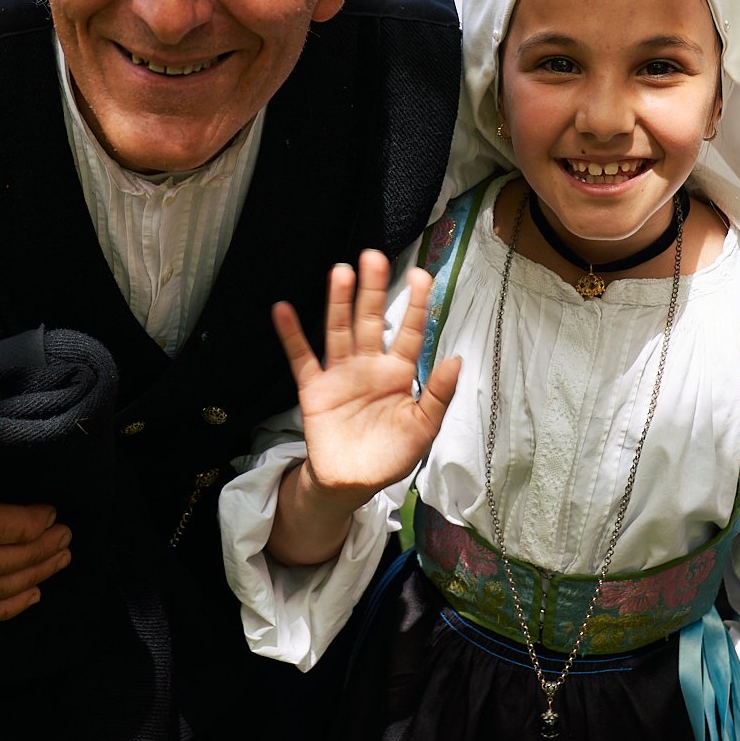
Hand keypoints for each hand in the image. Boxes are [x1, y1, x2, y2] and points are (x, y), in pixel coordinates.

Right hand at [266, 251, 460, 565]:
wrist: (353, 484)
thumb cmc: (392, 454)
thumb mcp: (424, 428)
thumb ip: (439, 394)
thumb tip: (456, 357)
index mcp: (399, 373)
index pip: (409, 331)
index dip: (416, 305)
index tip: (423, 275)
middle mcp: (369, 365)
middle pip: (371, 320)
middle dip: (374, 290)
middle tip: (375, 256)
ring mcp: (340, 374)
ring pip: (340, 330)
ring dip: (339, 302)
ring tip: (341, 271)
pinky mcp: (314, 389)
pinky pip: (301, 358)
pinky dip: (292, 335)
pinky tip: (283, 309)